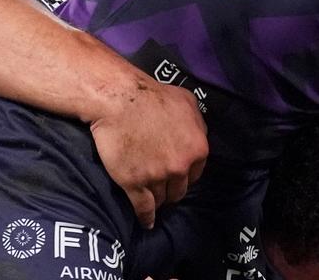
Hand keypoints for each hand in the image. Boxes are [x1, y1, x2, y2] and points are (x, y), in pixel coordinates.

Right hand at [90, 78, 208, 228]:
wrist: (120, 99)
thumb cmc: (153, 96)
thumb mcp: (187, 102)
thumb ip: (198, 122)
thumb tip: (199, 134)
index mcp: (198, 148)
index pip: (196, 174)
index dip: (185, 175)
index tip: (177, 176)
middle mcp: (181, 166)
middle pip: (179, 189)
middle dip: (172, 188)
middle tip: (162, 185)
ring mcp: (158, 177)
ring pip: (162, 199)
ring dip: (158, 200)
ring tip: (152, 200)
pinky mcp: (135, 184)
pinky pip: (144, 209)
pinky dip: (146, 217)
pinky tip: (146, 222)